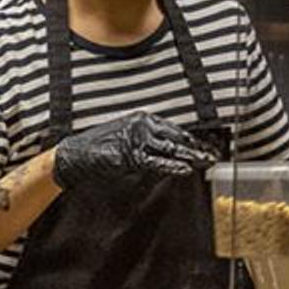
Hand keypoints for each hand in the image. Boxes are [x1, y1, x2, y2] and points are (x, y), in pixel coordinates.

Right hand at [52, 114, 215, 193]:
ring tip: (207, 162)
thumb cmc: (99, 147)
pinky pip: (156, 161)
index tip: (209, 146)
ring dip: (191, 156)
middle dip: (198, 148)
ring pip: (171, 148)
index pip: (175, 130)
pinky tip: (186, 169)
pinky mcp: (129, 154)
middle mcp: (142, 125)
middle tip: (215, 155)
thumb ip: (148, 143)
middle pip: (177, 137)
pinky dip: (172, 166)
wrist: (74, 154)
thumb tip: (173, 152)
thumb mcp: (127, 138)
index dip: (193, 140)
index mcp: (144, 119)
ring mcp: (136, 138)